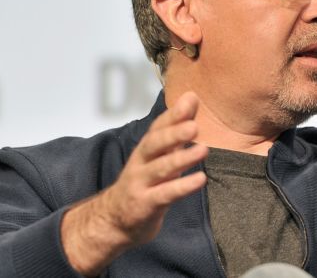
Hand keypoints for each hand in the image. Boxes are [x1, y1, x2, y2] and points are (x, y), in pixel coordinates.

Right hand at [61, 92, 207, 274]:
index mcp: (146, 149)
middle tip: (193, 126)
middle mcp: (141, 163)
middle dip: (173, 133)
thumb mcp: (161, 154)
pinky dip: (183, 186)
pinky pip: (165, 194)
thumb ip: (177, 128)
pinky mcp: (145, 205)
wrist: (113, 220)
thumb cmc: (144, 182)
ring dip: (181, 159)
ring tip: (203, 150)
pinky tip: (200, 179)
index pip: (158, 127)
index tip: (191, 100)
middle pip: (154, 144)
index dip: (173, 115)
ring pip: (160, 168)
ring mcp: (141, 184)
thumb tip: (192, 97)